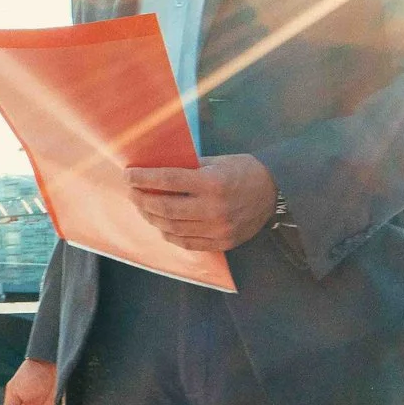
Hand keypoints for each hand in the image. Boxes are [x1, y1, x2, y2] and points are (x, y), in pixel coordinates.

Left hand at [128, 155, 276, 253]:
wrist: (276, 192)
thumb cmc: (243, 170)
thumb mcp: (217, 161)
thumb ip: (188, 168)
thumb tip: (155, 169)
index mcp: (212, 183)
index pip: (168, 181)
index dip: (143, 178)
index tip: (128, 175)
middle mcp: (213, 208)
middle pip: (165, 208)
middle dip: (141, 200)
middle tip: (131, 192)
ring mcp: (217, 229)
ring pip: (172, 228)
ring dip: (151, 217)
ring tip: (142, 207)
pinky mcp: (222, 243)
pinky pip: (186, 243)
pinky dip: (169, 234)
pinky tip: (160, 225)